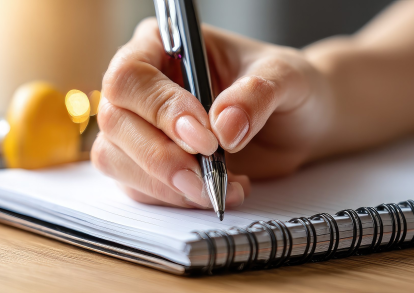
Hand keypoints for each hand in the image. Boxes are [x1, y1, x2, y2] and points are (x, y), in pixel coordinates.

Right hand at [92, 18, 334, 208]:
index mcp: (162, 44)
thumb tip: (224, 126)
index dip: (160, 109)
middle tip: (206, 178)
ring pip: (115, 158)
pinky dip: (175, 198)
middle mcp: (141, 84)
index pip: (132, 75)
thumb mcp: (285, 77)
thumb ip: (256, 94)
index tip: (205, 138)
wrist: (298, 123)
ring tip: (218, 188)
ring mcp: (137, 126)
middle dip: (160, 157)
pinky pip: (138, 187)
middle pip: (115, 120)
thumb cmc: (286, 86)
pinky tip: (216, 192)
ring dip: (165, 185)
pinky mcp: (144, 163)